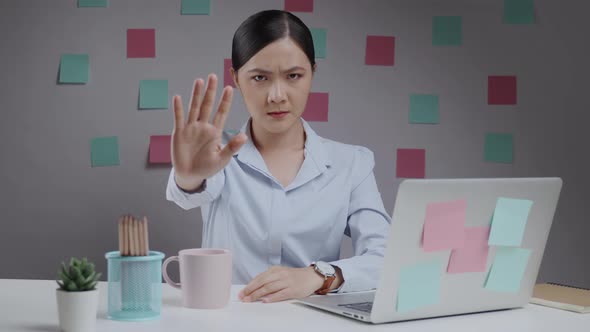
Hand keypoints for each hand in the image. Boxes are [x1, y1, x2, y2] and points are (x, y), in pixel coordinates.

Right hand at [172, 74, 247, 190]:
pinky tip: (178, 98)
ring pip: (194, 108)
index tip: (230, 88)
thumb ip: (231, 147)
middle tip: (213, 76)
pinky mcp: (179, 133)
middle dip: (210, 91)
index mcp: (215, 132)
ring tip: (199, 81)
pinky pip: (179, 119)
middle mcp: (203, 127)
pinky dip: (178, 109)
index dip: (225, 101)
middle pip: (207, 105)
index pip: (221, 113)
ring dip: (196, 95)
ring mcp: (191, 128)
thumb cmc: (207, 167)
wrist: (190, 176)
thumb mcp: (222, 159)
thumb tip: (243, 136)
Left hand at [238, 266, 324, 302]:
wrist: (311, 276)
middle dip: (250, 290)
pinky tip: (265, 300)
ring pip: (269, 288)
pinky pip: (280, 293)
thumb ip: (269, 279)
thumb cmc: (295, 276)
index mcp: (275, 270)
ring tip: (250, 299)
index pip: (259, 278)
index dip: (249, 285)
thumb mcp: (280, 274)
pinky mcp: (293, 289)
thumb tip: (255, 288)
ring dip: (258, 294)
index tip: (242, 292)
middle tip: (243, 297)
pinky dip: (272, 297)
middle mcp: (280, 274)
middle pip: (262, 282)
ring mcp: (286, 282)